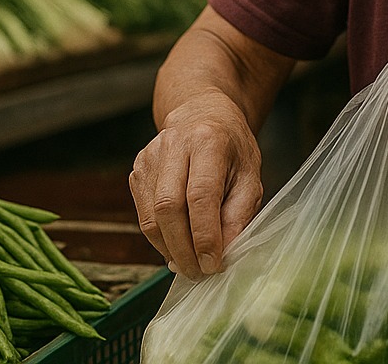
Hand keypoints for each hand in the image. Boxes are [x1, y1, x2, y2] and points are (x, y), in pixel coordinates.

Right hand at [129, 90, 263, 279]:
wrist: (202, 114)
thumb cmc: (232, 148)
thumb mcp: (250, 176)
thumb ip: (239, 214)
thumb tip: (223, 254)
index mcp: (208, 140)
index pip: (200, 195)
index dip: (205, 236)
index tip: (214, 265)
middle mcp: (173, 144)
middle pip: (168, 208)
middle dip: (184, 250)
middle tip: (200, 274)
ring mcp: (149, 156)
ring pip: (150, 217)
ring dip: (170, 250)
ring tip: (191, 266)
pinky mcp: (137, 170)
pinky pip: (143, 215)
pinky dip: (160, 239)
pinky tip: (177, 246)